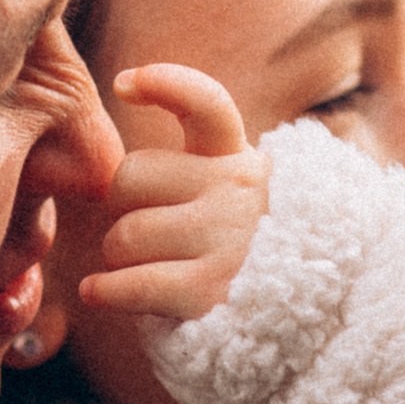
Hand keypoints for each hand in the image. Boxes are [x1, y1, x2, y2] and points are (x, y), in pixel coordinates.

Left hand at [78, 63, 270, 322]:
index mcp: (238, 161)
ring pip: (122, 236)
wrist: (304, 320)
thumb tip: (122, 116)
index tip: (125, 84)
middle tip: (150, 237)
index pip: (206, 103)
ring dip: (119, 260)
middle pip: (129, 178)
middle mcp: (237, 190)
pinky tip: (100, 292)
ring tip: (151, 270)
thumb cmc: (244, 254)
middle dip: (122, 210)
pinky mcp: (211, 289)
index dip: (164, 83)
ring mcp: (227, 238)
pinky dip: (105, 291)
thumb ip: (191, 166)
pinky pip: (129, 283)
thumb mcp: (236, 197)